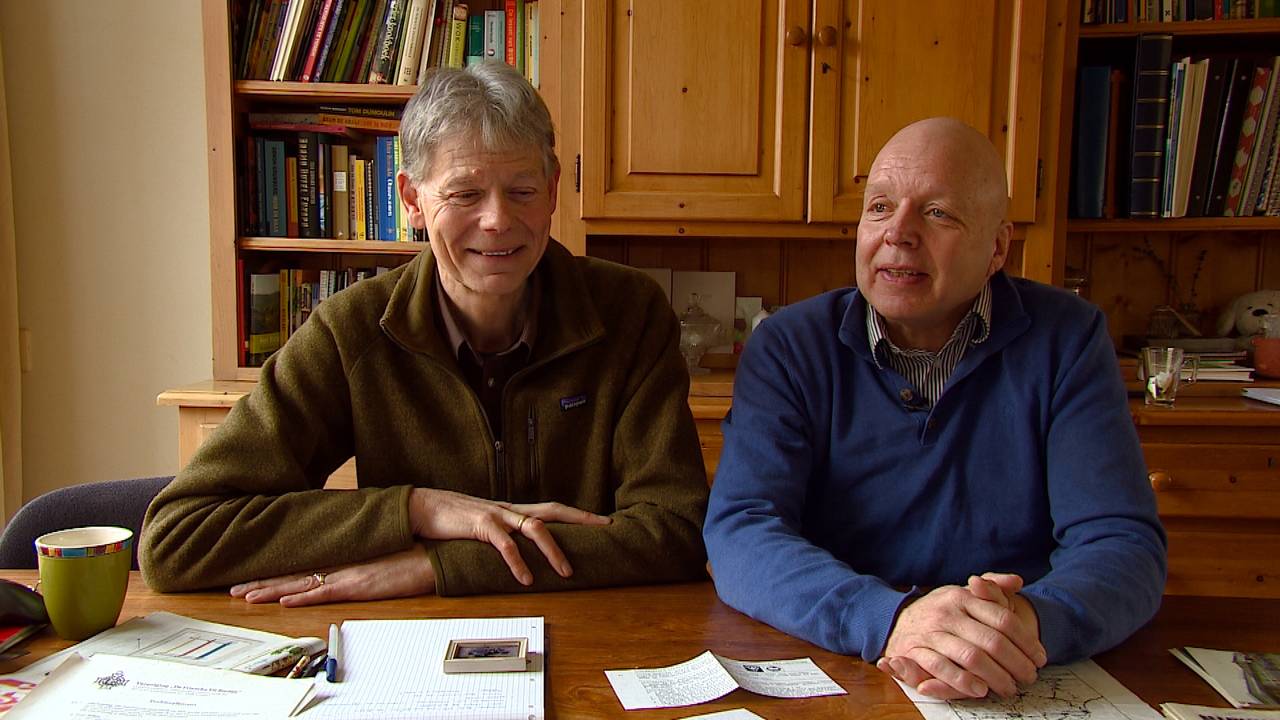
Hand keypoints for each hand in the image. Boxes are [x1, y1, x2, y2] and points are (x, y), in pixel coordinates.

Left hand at [230, 546, 434, 606]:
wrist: (436, 551)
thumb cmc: (414, 552)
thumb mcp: (382, 554)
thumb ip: (361, 558)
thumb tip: (345, 562)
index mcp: (345, 556)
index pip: (304, 565)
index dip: (276, 571)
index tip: (252, 574)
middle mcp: (342, 563)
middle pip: (295, 574)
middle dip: (263, 582)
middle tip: (236, 588)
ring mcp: (349, 574)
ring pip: (302, 584)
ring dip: (272, 591)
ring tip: (246, 595)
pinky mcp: (361, 585)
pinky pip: (326, 593)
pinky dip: (303, 597)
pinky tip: (284, 601)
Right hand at [408, 488, 610, 585]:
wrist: (424, 507)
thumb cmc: (454, 520)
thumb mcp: (486, 527)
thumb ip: (505, 535)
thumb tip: (524, 552)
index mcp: (514, 510)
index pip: (553, 509)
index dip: (579, 515)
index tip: (602, 521)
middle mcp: (510, 509)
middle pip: (553, 512)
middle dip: (580, 520)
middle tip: (605, 529)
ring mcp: (497, 514)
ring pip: (535, 528)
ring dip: (553, 551)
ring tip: (566, 573)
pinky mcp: (480, 524)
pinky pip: (504, 544)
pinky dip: (517, 562)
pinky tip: (525, 579)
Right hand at [876, 577, 1046, 698]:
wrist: (895, 621)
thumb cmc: (938, 611)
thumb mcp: (962, 593)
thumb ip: (991, 586)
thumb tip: (1017, 581)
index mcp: (962, 596)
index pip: (1003, 619)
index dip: (1026, 642)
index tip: (1040, 658)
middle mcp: (947, 613)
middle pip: (992, 641)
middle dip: (1016, 663)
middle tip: (1029, 677)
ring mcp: (931, 632)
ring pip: (971, 656)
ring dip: (995, 676)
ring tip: (1009, 687)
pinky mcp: (914, 651)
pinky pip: (942, 668)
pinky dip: (962, 680)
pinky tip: (979, 689)